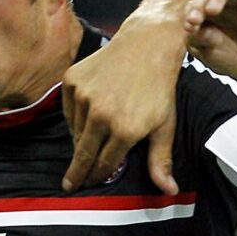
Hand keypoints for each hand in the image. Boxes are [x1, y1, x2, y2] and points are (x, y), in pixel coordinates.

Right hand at [62, 21, 180, 191]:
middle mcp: (101, 114)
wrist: (146, 45)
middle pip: (84, 153)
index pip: (105, 164)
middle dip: (77, 172)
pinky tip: (86, 118)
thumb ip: (161, 160)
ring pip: (76, 131)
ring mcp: (84, 96)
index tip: (88, 185)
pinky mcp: (72, 80)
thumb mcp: (165, 125)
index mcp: (125, 129)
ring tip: (88, 142)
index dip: (97, 176)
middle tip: (69, 185)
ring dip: (81, 140)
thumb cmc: (159, 88)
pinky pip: (68, 110)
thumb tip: (168, 190)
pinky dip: (75, 118)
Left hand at [181, 0, 236, 81]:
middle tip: (194, 20)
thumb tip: (195, 28)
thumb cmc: (230, 60)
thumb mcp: (209, 53)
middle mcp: (220, 7)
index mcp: (205, 17)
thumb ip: (200, 40)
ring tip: (211, 11)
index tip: (189, 28)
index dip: (190, 14)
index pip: (193, 7)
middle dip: (198, 7)